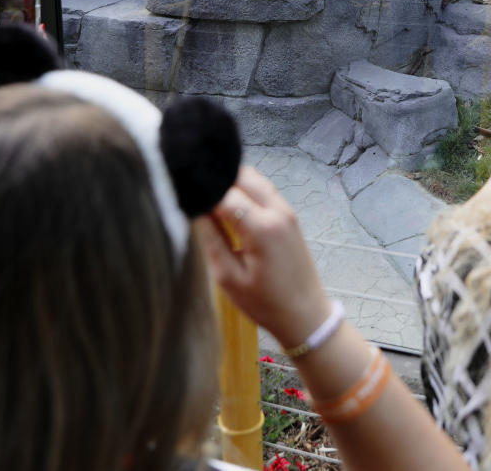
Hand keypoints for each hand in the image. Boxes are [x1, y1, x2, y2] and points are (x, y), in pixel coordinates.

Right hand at [195, 167, 332, 348]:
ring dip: (232, 184)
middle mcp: (278, 212)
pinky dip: (246, 191)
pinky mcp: (290, 216)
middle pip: (241, 175)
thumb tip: (196, 210)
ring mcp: (287, 211)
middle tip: (198, 200)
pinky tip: (232, 209)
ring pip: (254, 178)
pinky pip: (264, 190)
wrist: (305, 315)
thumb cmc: (266, 303)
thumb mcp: (229, 278)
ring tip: (213, 204)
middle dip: (217, 182)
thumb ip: (211, 239)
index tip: (185, 200)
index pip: (224, 194)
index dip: (202, 194)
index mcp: (262, 228)